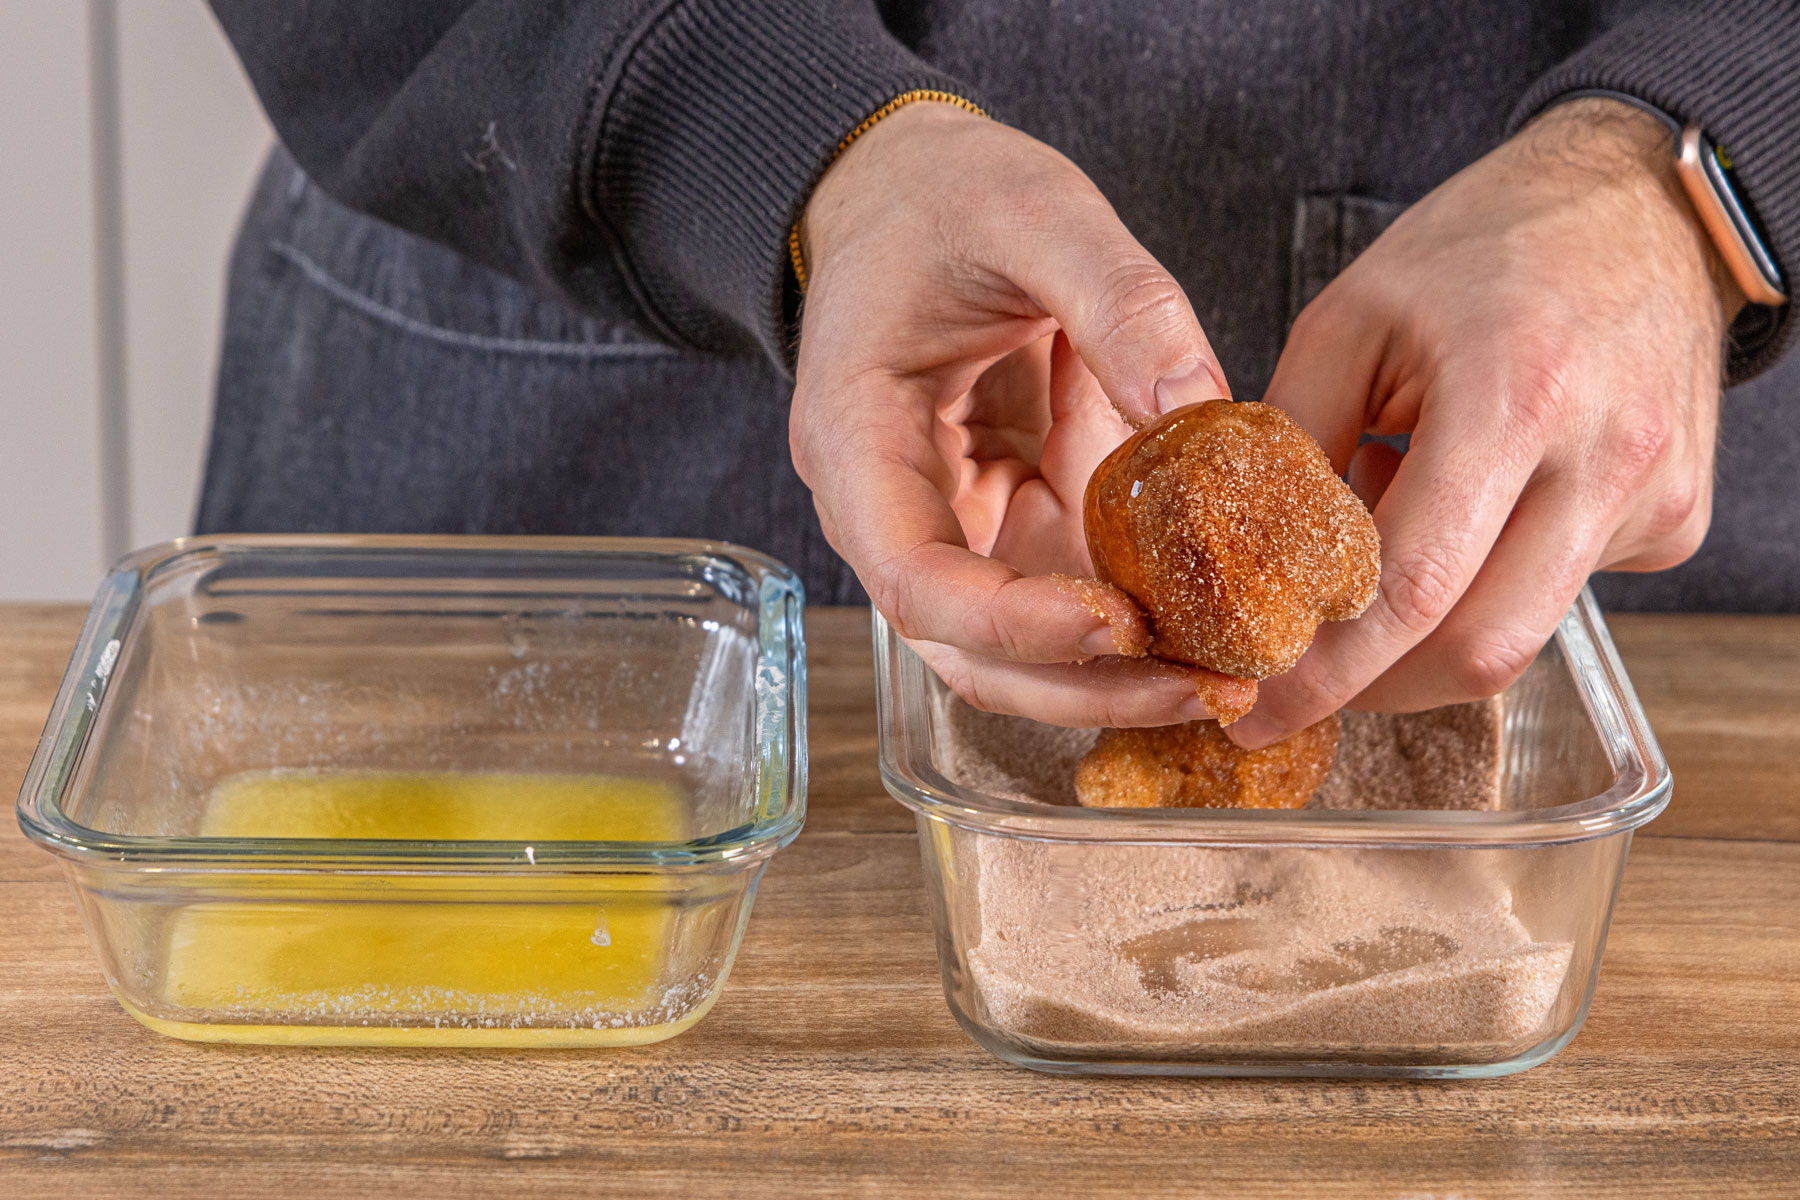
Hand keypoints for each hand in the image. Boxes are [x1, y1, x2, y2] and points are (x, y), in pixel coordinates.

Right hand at [790, 102, 1246, 726]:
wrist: (905, 192)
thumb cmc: (944, 195)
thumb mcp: (1034, 210)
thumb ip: (1120, 298)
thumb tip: (1204, 407)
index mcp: (856, 441)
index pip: (916, 582)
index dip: (1016, 623)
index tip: (1123, 622)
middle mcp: (889, 509)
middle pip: (967, 650)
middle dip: (1083, 683)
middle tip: (1208, 685)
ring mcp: (950, 522)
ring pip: (1015, 650)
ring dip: (1112, 676)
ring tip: (1223, 676)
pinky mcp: (1003, 517)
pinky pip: (1061, 597)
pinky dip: (1131, 621)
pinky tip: (1207, 621)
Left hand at [1236, 98, 1742, 746]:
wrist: (1641, 209)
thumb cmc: (1484, 248)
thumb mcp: (1352, 318)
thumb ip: (1291, 442)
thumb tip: (1241, 561)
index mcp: (1511, 396)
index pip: (1409, 589)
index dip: (1327, 673)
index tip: (1258, 712)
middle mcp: (1602, 460)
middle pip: (1479, 649)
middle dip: (1375, 690)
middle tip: (1302, 684)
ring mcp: (1652, 498)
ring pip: (1521, 639)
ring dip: (1426, 640)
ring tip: (1377, 572)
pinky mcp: (1676, 522)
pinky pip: (1560, 597)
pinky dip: (1488, 586)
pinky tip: (1469, 519)